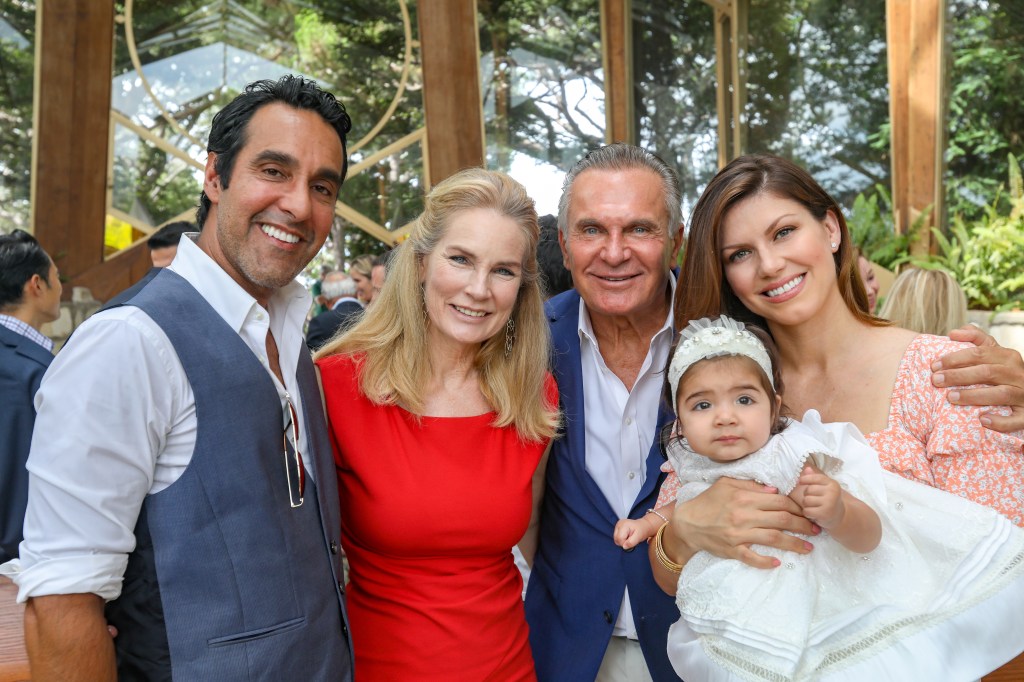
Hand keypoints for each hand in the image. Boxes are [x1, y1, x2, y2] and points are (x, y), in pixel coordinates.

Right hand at [613, 519, 641, 549]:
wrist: (643, 526)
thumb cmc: (642, 530)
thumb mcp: (639, 537)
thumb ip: (631, 542)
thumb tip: (624, 547)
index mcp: (623, 525)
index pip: (619, 538)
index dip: (625, 543)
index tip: (632, 541)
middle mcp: (619, 524)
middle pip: (616, 539)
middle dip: (623, 542)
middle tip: (631, 540)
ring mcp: (617, 525)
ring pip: (616, 539)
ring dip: (622, 541)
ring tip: (630, 538)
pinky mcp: (617, 528)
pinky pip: (617, 537)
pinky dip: (622, 539)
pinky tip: (627, 537)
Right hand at [669, 477, 817, 569]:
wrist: (687, 523)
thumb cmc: (708, 501)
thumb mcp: (726, 484)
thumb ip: (750, 485)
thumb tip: (774, 490)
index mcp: (744, 497)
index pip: (779, 501)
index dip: (797, 507)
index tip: (808, 511)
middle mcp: (744, 516)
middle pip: (782, 520)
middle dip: (803, 525)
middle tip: (816, 529)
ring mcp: (738, 535)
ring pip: (773, 539)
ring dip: (794, 544)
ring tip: (809, 548)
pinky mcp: (732, 550)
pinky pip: (752, 558)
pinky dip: (765, 562)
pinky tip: (777, 563)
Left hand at [796, 466, 843, 528]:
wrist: (840, 516)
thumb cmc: (828, 500)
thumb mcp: (824, 487)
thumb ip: (815, 478)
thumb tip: (807, 469)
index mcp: (832, 483)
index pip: (815, 478)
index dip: (805, 479)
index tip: (800, 481)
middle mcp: (832, 492)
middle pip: (808, 490)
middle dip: (807, 496)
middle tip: (814, 501)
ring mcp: (829, 503)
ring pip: (806, 501)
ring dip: (807, 506)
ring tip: (814, 507)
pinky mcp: (825, 514)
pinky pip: (807, 511)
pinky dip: (808, 513)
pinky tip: (814, 514)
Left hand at [932, 325, 1023, 432]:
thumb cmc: (1003, 372)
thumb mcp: (994, 353)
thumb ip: (976, 339)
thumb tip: (953, 333)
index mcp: (1008, 357)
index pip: (980, 353)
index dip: (955, 358)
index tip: (934, 365)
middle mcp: (1018, 374)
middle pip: (987, 372)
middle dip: (958, 376)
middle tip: (935, 381)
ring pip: (1000, 394)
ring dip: (974, 396)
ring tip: (950, 398)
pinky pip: (1016, 420)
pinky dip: (1000, 421)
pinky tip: (982, 420)